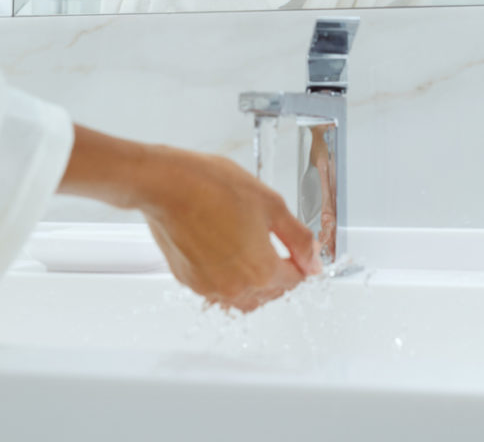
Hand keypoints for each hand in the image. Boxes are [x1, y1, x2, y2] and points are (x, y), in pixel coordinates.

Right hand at [59, 125, 319, 310]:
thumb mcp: (271, 203)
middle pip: (270, 293)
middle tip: (278, 247)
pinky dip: (227, 279)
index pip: (295, 280)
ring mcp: (209, 287)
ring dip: (254, 283)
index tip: (298, 248)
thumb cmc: (215, 187)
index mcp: (261, 271)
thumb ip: (298, 237)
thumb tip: (314, 260)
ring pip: (243, 299)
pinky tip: (225, 251)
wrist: (168, 185)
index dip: (302, 262)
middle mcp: (235, 288)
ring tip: (253, 252)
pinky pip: (216, 290)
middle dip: (280, 274)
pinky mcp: (188, 280)